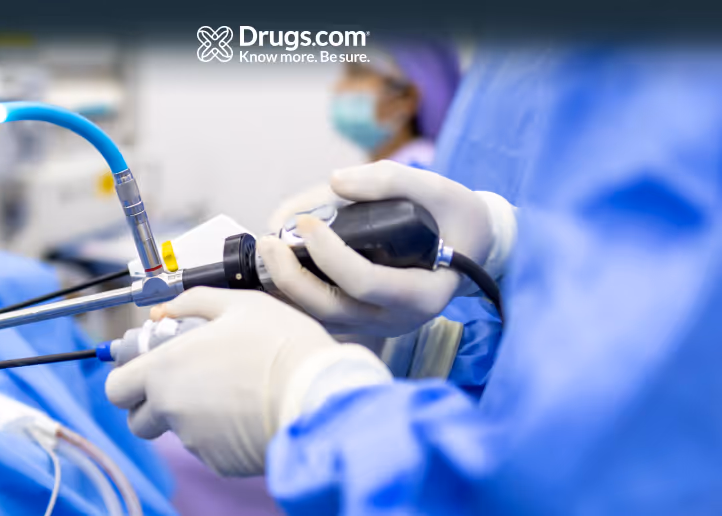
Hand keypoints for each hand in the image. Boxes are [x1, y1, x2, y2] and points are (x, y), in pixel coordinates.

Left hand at [105, 287, 390, 476]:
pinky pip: (210, 447)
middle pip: (139, 420)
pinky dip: (222, 433)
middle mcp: (172, 410)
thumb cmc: (282, 345)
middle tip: (188, 382)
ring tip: (236, 389)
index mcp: (166, 370)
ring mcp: (195, 441)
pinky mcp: (221, 462)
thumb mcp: (240, 304)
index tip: (148, 368)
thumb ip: (193, 302)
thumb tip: (164, 311)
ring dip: (195, 414)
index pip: (116, 388)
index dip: (128, 378)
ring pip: (179, 431)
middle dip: (153, 404)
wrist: (320, 394)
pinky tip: (250, 410)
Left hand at [259, 160, 514, 336]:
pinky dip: (292, 292)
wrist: (472, 245)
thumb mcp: (439, 188)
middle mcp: (398, 320)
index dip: (329, 253)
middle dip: (292, 277)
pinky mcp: (361, 320)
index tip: (307, 221)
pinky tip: (276, 263)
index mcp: (424, 294)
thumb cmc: (457, 218)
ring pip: (319, 318)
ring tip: (266, 249)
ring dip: (285, 287)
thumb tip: (336, 181)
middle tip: (268, 242)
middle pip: (332, 309)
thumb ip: (391, 180)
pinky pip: (318, 314)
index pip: (364, 283)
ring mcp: (377, 325)